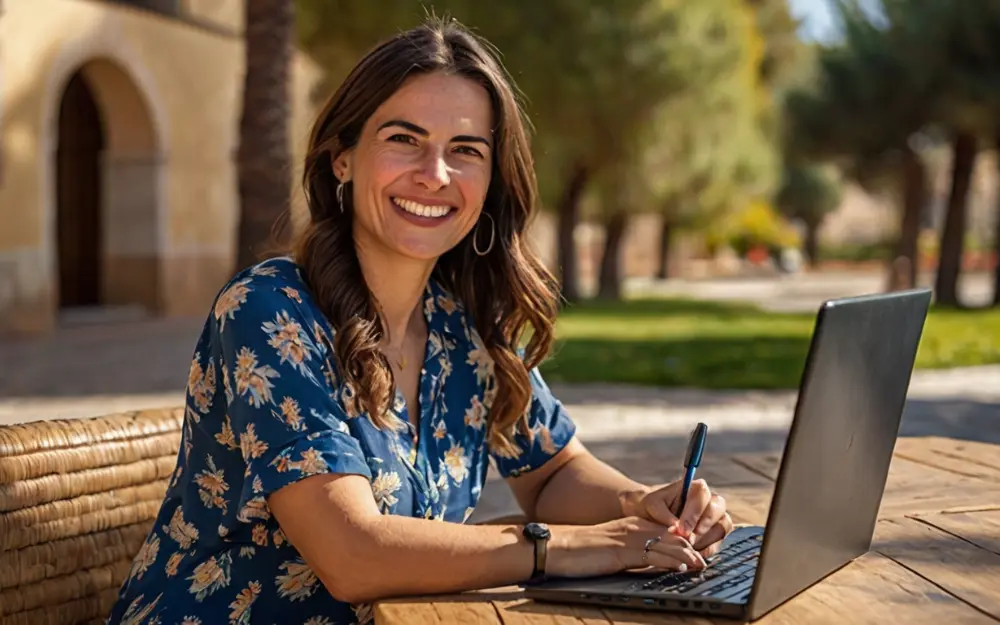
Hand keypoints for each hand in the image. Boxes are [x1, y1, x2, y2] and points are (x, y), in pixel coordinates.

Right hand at [546, 516, 705, 578]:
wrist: (559, 546)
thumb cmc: (583, 550)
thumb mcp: (614, 547)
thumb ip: (634, 551)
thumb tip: (652, 563)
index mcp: (633, 524)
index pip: (667, 531)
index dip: (685, 541)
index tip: (698, 553)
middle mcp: (635, 527)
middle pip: (672, 535)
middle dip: (692, 548)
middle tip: (706, 560)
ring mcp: (629, 538)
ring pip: (667, 543)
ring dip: (687, 555)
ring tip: (700, 565)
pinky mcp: (622, 551)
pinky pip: (652, 555)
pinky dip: (671, 561)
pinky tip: (681, 567)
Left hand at [622, 479, 732, 555]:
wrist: (651, 517)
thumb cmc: (652, 506)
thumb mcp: (652, 506)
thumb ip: (664, 514)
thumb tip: (676, 527)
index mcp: (694, 488)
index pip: (703, 495)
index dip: (694, 513)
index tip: (681, 529)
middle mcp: (709, 500)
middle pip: (718, 510)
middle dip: (702, 528)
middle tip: (687, 540)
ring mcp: (715, 518)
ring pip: (721, 528)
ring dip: (705, 540)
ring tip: (687, 549)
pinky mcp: (715, 535)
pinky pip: (718, 543)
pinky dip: (706, 551)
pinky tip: (691, 555)